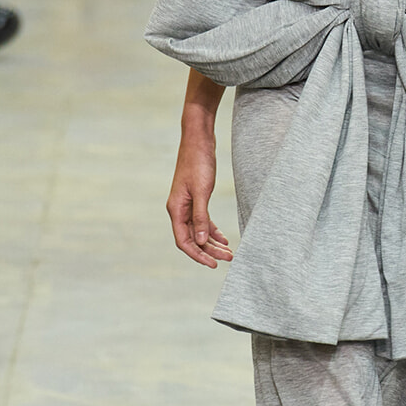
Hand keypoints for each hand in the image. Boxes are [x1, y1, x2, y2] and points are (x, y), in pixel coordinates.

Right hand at [166, 129, 233, 269]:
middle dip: (209, 251)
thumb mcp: (202, 191)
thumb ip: (200, 217)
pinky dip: (212, 230)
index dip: (198, 255)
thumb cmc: (198, 162)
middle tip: (228, 259)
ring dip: (212, 242)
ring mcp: (186, 204)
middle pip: (192, 238)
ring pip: (198, 231)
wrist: (198, 140)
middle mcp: (179, 209)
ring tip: (229, 252)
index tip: (213, 264)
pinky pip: (202, 220)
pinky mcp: (195, 198)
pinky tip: (223, 237)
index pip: (184, 241)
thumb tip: (199, 241)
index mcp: (176, 209)